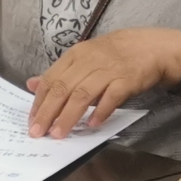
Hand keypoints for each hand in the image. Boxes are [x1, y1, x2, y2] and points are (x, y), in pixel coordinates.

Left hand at [27, 27, 180, 137]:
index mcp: (75, 55)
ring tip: (59, 133)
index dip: (39, 102)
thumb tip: (31, 85)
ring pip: (83, 94)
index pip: (51, 79)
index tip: (32, 121)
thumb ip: (58, 73)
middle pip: (63, 88)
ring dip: (69, 116)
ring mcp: (108, 70)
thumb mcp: (83, 58)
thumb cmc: (113, 55)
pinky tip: (92, 125)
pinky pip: (111, 97)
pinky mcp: (127, 80)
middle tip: (39, 132)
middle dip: (48, 112)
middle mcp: (89, 61)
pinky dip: (101, 111)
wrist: (149, 47)